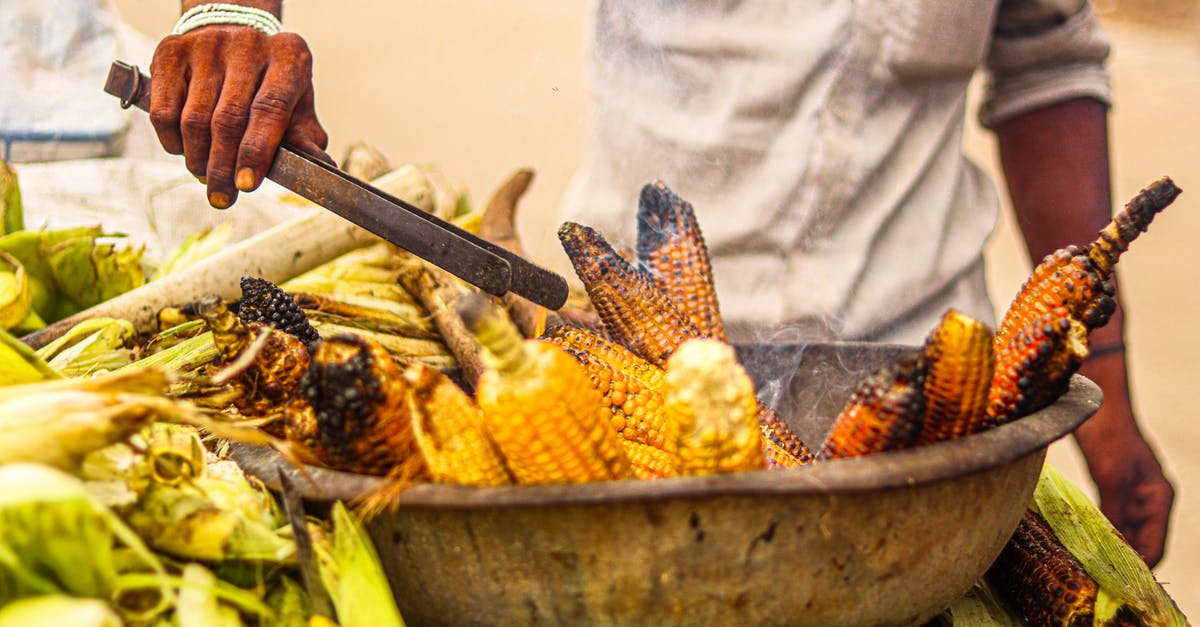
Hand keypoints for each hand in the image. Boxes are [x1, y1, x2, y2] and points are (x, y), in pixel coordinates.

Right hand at [149, 25, 329, 207]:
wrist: (233, 43)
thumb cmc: (271, 86)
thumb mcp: (296, 106)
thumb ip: (304, 137)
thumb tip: (322, 169)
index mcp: (288, 56)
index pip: (270, 108)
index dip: (257, 150)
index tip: (247, 185)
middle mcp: (248, 43)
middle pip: (228, 118)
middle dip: (223, 166)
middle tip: (223, 196)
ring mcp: (207, 44)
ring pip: (194, 118)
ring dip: (198, 158)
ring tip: (205, 175)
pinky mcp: (171, 50)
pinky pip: (164, 109)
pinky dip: (172, 140)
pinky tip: (184, 151)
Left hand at [1073, 375, 1174, 566]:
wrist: (1094, 402)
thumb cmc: (1107, 434)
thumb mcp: (1110, 476)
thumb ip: (1112, 510)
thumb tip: (1109, 545)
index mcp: (1157, 498)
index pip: (1154, 547)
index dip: (1137, 567)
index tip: (1113, 583)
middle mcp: (1148, 499)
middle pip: (1139, 542)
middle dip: (1120, 560)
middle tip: (1093, 578)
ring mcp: (1130, 493)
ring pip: (1122, 532)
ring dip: (1106, 547)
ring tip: (1085, 564)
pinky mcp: (1110, 486)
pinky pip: (1107, 518)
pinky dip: (1097, 530)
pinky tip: (1079, 540)